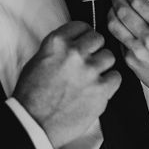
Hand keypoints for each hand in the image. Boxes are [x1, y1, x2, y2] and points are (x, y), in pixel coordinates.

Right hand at [13, 21, 120, 147]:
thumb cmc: (32, 94)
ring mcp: (89, 71)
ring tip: (92, 77)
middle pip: (98, 39)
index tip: (83, 43)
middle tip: (88, 61)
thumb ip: (59, 48)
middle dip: (94, 49)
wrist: (33, 122)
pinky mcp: (100, 90)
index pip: (82, 26)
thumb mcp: (38, 60)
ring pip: (109, 57)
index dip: (83, 36)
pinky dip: (109, 82)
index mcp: (57, 42)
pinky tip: (98, 88)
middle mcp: (74, 53)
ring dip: (102, 66)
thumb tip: (75, 43)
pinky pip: (116, 77)